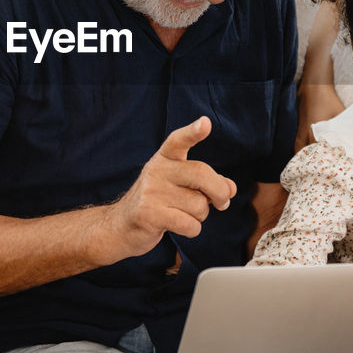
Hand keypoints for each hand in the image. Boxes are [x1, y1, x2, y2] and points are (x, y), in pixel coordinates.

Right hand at [105, 117, 236, 258]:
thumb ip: (206, 183)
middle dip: (219, 192)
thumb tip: (230, 188)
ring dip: (200, 216)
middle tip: (222, 203)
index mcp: (165, 158)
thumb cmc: (157, 203)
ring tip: (183, 214)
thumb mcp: (180, 186)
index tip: (205, 123)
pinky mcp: (149, 214)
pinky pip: (189, 224)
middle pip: (201, 174)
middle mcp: (157, 170)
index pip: (178, 140)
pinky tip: (180, 226)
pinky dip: (193, 229)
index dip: (193, 132)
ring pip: (199, 205)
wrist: (121, 226)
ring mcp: (151, 192)